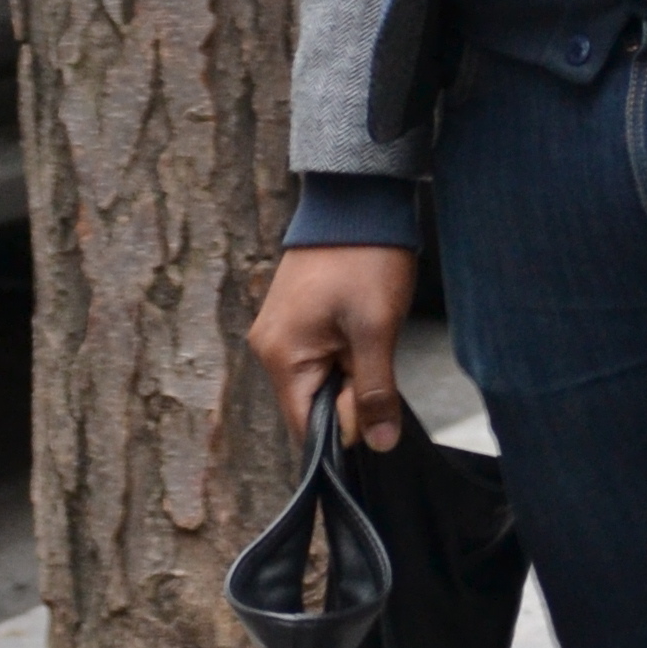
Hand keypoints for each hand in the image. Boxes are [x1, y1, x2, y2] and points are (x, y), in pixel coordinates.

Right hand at [248, 238, 416, 448]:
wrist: (357, 202)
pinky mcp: (292, 317)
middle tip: (373, 353)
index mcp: (280, 356)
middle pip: (311, 404)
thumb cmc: (365, 262)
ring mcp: (278, 330)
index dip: (345, 428)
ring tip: (366, 332)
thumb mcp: (376, 331)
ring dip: (349, 371)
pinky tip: (359, 325)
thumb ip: (374, 392)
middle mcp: (268, 348)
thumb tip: (378, 445)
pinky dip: (342, 352)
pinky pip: (316, 356)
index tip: (373, 399)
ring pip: (318, 379)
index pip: (305, 428)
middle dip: (349, 394)